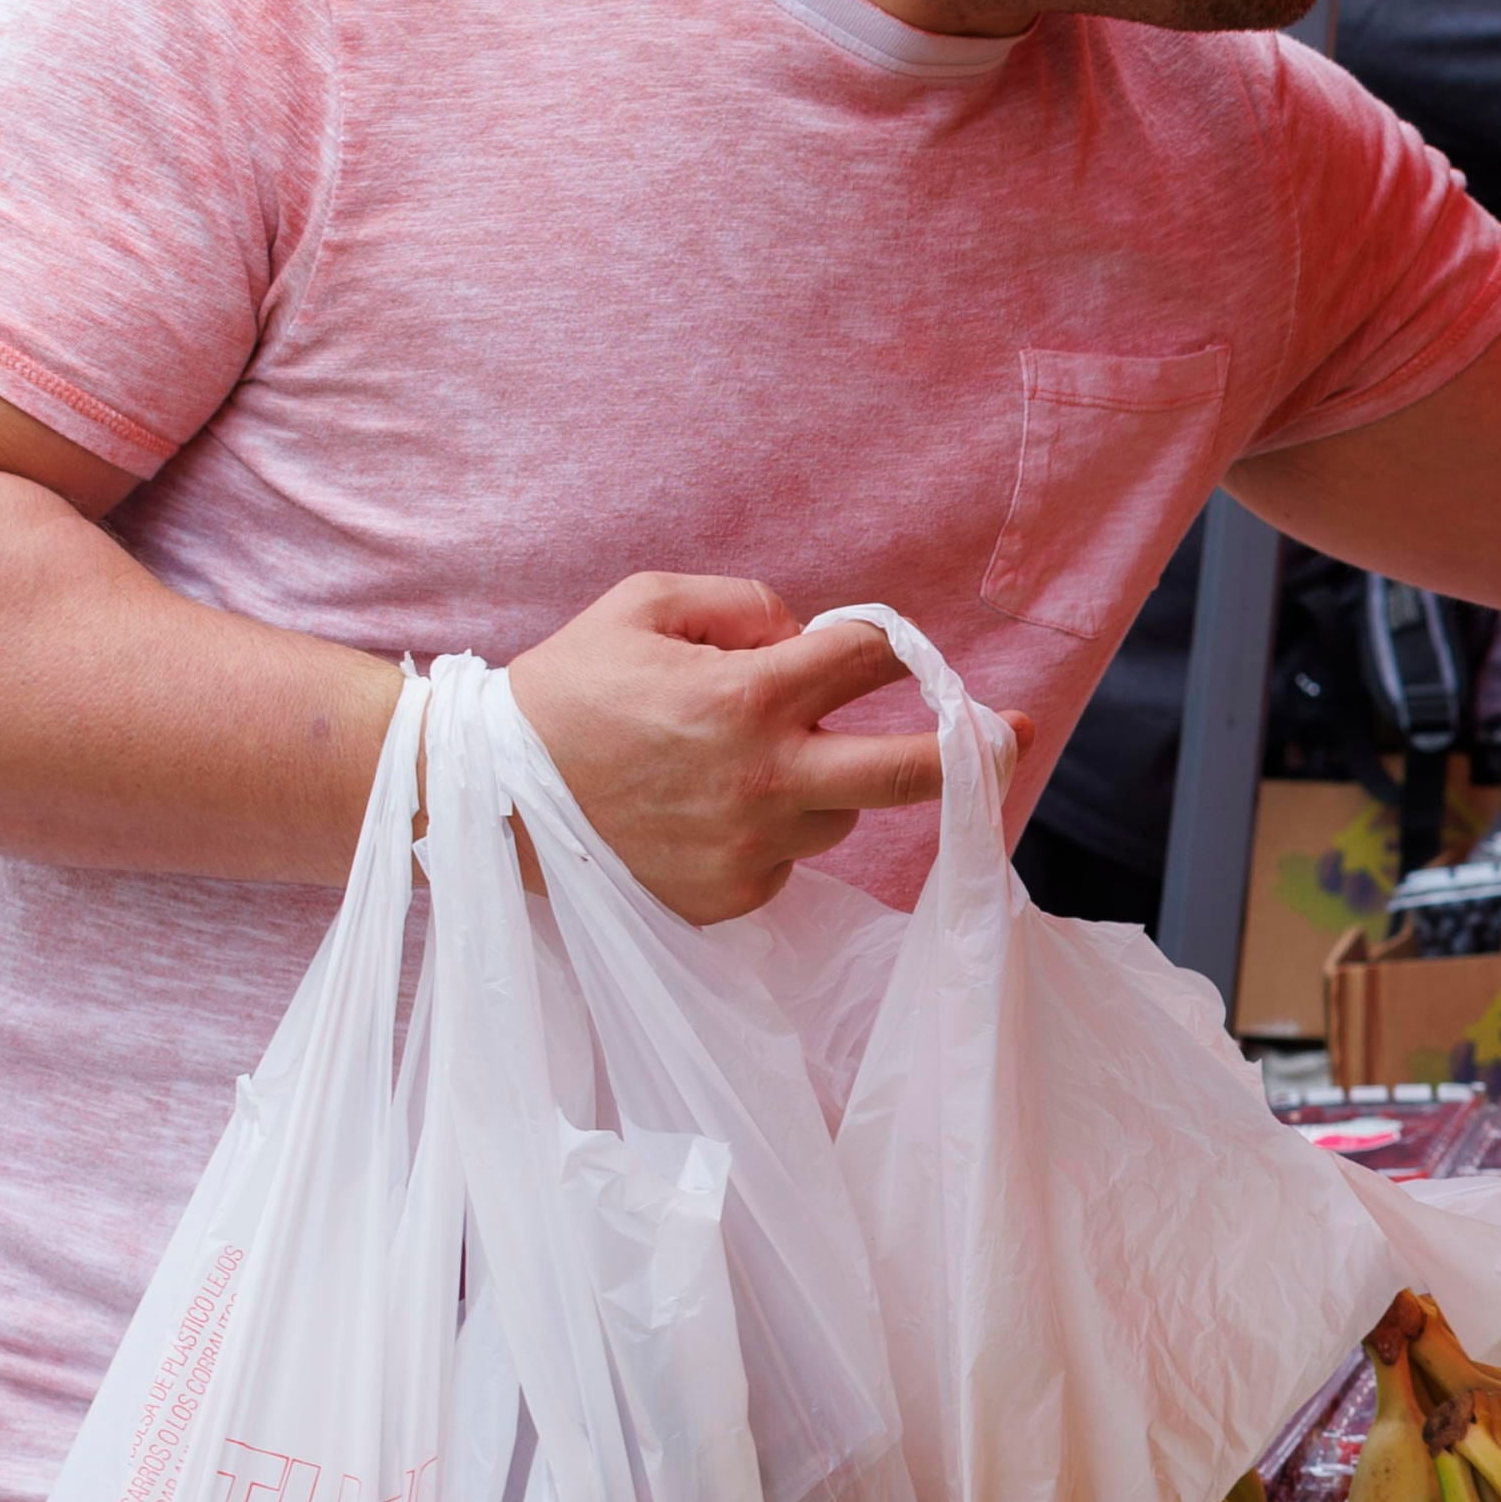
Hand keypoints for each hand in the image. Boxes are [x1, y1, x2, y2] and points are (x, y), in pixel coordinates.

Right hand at [507, 575, 997, 924]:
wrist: (485, 798)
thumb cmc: (565, 691)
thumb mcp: (643, 605)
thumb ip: (743, 603)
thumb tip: (809, 631)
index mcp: (747, 696)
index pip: (871, 660)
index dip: (906, 647)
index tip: (928, 655)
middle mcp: (764, 779)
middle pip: (914, 771)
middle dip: (976, 749)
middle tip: (1015, 734)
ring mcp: (752, 849)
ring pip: (843, 813)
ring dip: (827, 784)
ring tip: (747, 765)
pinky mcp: (731, 899)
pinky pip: (789, 857)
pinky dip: (773, 831)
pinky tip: (708, 813)